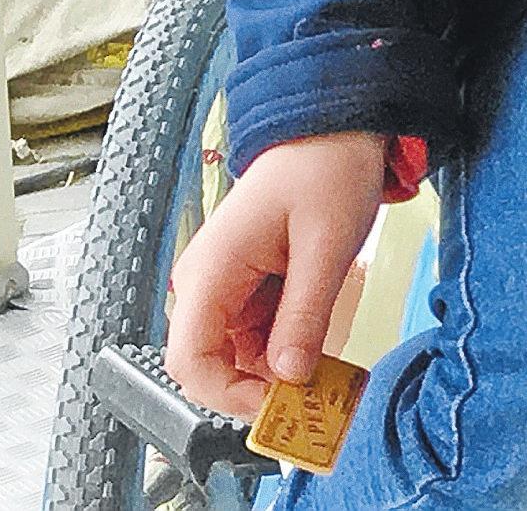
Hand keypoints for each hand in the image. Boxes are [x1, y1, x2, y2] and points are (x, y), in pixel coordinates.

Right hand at [166, 130, 388, 416]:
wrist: (337, 123)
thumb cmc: (327, 166)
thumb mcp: (326, 244)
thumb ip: (304, 314)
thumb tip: (288, 376)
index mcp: (210, 269)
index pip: (190, 360)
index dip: (227, 395)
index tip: (276, 404)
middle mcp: (205, 280)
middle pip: (212, 362)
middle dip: (256, 384)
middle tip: (310, 392)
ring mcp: (224, 281)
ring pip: (237, 351)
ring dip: (275, 364)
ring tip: (324, 359)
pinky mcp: (247, 281)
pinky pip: (256, 330)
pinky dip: (284, 342)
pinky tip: (318, 334)